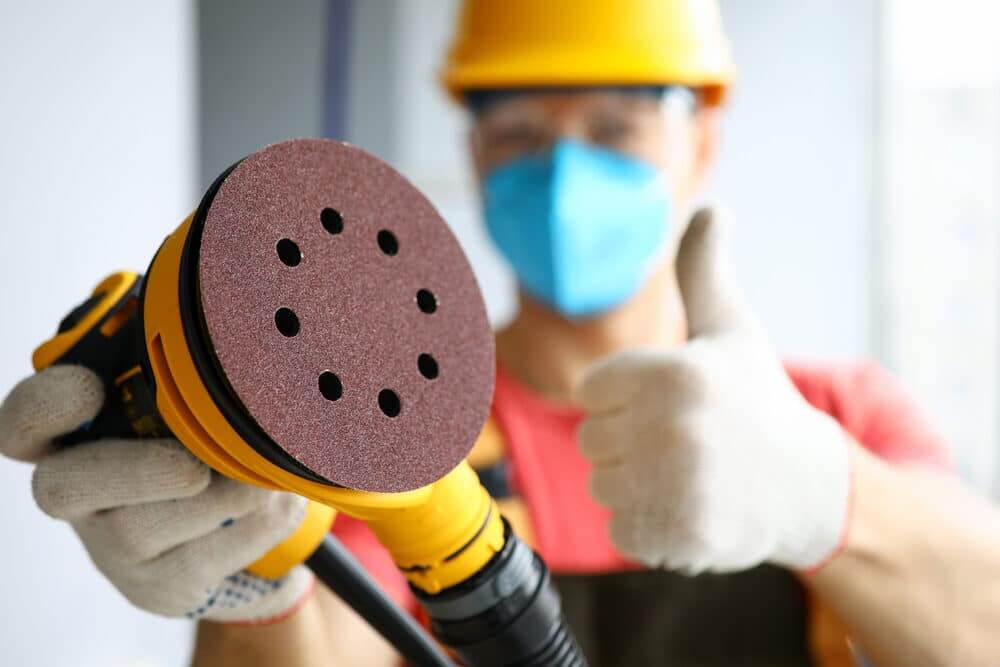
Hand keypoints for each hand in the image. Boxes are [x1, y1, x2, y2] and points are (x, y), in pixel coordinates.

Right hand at [0, 365, 312, 621]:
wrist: (228, 523)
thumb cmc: (196, 437)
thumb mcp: (181, 395)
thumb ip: (176, 359)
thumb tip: (209, 314)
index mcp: (73, 436)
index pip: (23, 423)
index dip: (46, 407)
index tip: (92, 387)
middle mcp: (79, 496)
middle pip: (66, 490)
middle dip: (138, 471)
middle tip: (196, 466)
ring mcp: (114, 549)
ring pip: (151, 527)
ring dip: (225, 495)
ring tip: (267, 471)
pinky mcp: (162, 586)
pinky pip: (213, 554)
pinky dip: (263, 521)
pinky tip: (280, 497)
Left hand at [575, 209, 851, 573]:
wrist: (810, 488)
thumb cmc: (757, 401)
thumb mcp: (732, 329)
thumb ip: (704, 269)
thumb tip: (714, 206)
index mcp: (675, 371)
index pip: (591, 391)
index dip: (625, 399)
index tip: (671, 404)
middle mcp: (676, 426)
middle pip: (591, 440)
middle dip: (630, 442)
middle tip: (687, 443)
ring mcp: (680, 486)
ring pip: (602, 486)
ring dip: (637, 487)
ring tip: (692, 477)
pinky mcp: (684, 536)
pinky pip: (621, 531)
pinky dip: (648, 529)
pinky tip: (692, 511)